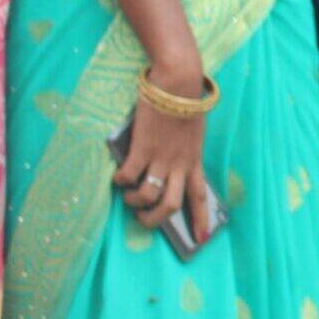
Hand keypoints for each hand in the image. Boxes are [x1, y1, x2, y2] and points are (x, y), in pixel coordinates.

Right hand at [113, 93, 215, 240]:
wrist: (177, 81)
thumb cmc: (184, 102)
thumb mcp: (191, 133)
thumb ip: (182, 152)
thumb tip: (165, 169)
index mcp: (194, 160)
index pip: (200, 196)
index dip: (201, 219)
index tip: (201, 238)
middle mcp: (179, 164)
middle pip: (171, 205)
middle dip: (155, 220)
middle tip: (144, 218)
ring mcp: (161, 157)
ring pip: (149, 196)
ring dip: (136, 202)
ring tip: (129, 197)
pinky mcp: (142, 148)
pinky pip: (128, 176)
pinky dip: (121, 181)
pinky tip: (118, 177)